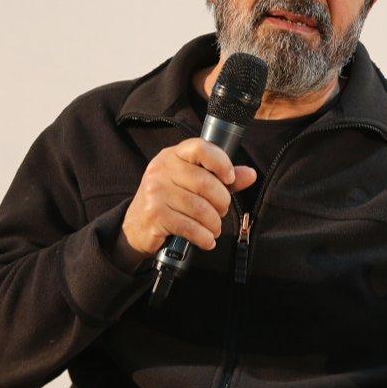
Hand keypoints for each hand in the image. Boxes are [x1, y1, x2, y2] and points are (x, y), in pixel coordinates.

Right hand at [119, 138, 256, 262]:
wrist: (136, 226)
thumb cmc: (168, 201)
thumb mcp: (191, 184)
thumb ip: (221, 178)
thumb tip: (250, 174)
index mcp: (172, 155)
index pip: (200, 148)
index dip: (221, 162)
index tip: (229, 179)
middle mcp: (161, 170)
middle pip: (205, 183)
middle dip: (222, 202)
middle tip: (221, 211)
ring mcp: (155, 192)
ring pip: (200, 208)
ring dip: (214, 223)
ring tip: (214, 228)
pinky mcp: (155, 215)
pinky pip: (190, 227)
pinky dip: (204, 237)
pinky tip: (206, 240)